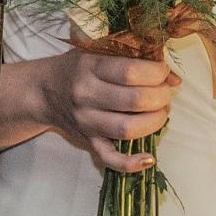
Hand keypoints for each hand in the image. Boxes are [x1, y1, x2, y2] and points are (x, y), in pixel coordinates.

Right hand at [35, 50, 179, 172]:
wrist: (42, 91)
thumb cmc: (76, 68)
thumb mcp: (97, 52)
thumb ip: (133, 58)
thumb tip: (173, 78)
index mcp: (89, 67)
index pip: (130, 72)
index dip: (156, 72)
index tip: (163, 71)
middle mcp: (86, 95)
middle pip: (134, 100)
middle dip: (161, 96)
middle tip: (165, 92)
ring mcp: (86, 122)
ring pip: (128, 129)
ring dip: (155, 121)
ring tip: (161, 112)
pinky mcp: (88, 141)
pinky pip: (110, 158)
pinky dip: (131, 163)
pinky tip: (149, 158)